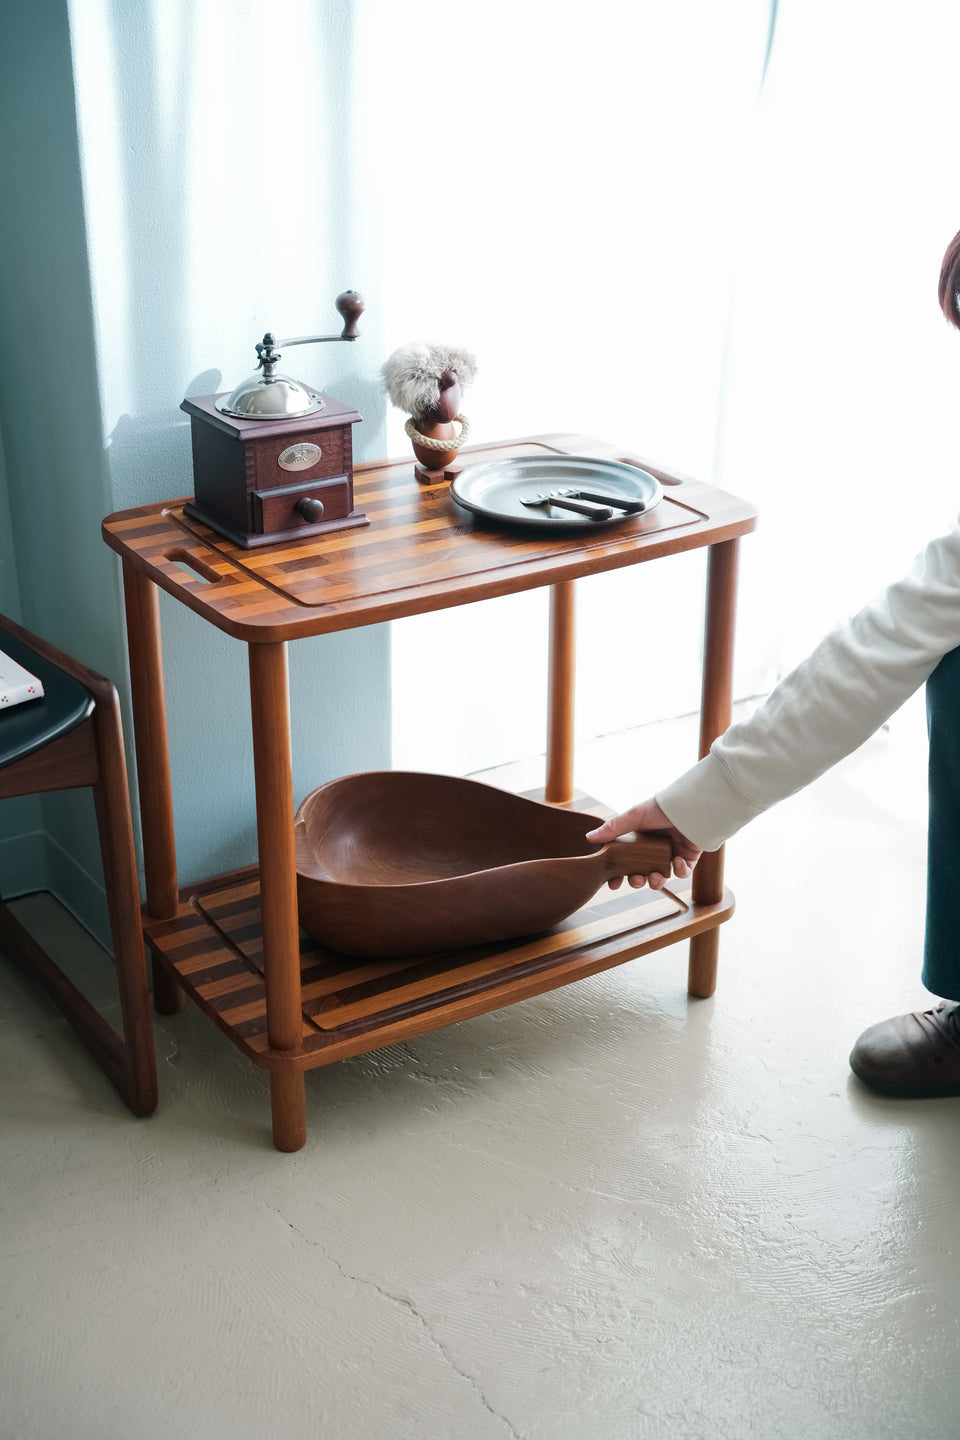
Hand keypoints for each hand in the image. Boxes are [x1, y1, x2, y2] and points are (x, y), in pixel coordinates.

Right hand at [585, 799, 701, 890]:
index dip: (618, 875)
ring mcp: (671, 855)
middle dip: (637, 880)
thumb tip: (588, 837)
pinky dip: (679, 870)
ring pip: (660, 877)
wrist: (690, 806)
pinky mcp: (688, 859)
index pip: (625, 862)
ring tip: (654, 877)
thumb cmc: (661, 808)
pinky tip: (677, 861)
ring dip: (656, 881)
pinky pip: (682, 872)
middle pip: (641, 873)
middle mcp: (654, 850)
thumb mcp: (634, 816)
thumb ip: (612, 828)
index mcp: (639, 841)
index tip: (613, 884)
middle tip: (635, 879)